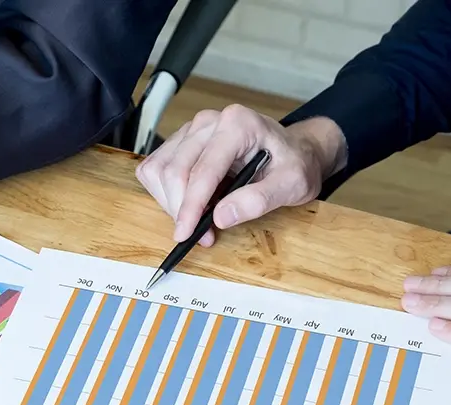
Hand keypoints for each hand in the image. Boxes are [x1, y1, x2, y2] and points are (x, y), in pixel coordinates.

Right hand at [135, 105, 346, 246]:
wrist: (293, 152)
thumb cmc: (294, 164)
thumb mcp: (292, 185)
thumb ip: (258, 200)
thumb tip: (221, 217)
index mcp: (237, 125)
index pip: (202, 171)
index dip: (190, 207)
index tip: (184, 234)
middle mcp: (209, 122)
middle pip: (174, 171)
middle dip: (181, 210)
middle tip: (201, 236)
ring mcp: (192, 130)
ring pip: (159, 170)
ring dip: (170, 203)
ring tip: (198, 220)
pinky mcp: (182, 141)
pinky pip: (156, 168)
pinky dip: (164, 193)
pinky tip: (189, 203)